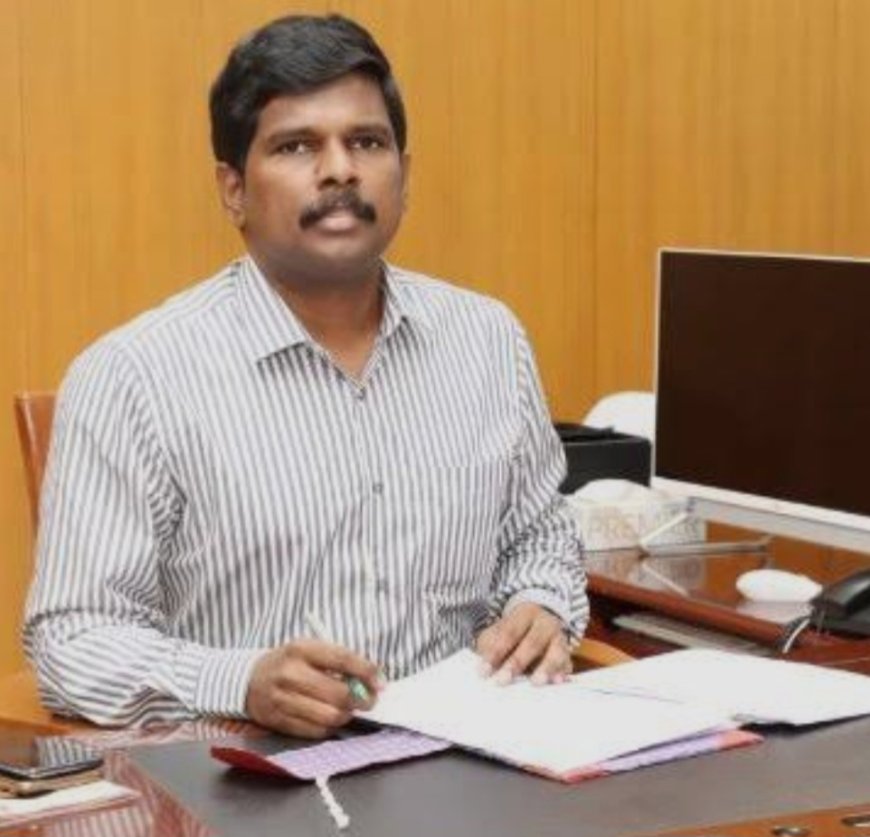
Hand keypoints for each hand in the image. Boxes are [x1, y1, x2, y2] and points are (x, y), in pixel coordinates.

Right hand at [245, 640, 380, 737]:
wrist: (250, 680)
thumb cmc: (290, 663)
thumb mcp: (310, 650)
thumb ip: (338, 662)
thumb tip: (371, 679)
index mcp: (301, 649)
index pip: (342, 659)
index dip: (366, 672)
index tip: (380, 682)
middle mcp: (290, 674)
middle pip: (338, 693)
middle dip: (361, 699)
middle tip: (369, 700)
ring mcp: (283, 700)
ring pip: (329, 716)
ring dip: (347, 715)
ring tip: (349, 709)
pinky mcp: (279, 722)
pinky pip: (316, 731)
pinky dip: (330, 727)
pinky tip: (331, 718)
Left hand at [476, 602, 570, 685]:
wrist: (538, 624)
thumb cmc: (513, 632)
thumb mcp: (498, 632)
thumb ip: (490, 646)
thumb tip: (484, 670)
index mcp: (525, 613)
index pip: (509, 632)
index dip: (496, 652)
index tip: (483, 671)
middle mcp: (546, 624)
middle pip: (532, 642)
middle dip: (517, 662)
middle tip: (503, 680)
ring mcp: (560, 640)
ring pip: (556, 652)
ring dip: (546, 667)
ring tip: (536, 682)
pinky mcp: (568, 657)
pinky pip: (567, 666)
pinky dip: (562, 674)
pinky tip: (557, 682)